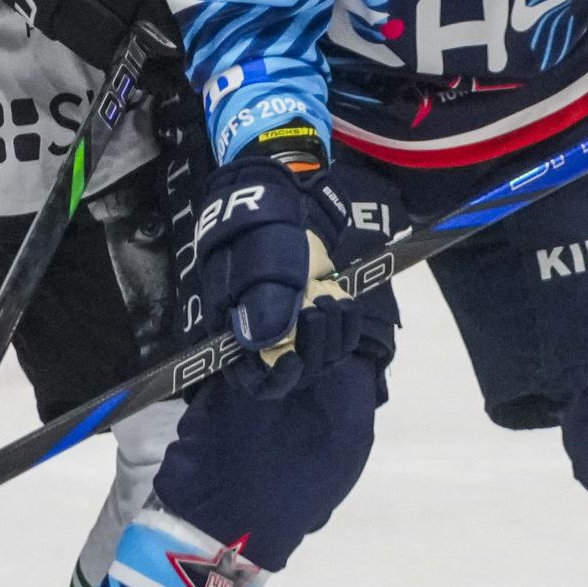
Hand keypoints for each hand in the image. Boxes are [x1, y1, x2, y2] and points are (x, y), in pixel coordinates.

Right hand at [190, 142, 392, 396]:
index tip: (293, 361)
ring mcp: (298, 330)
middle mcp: (268, 339)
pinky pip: (342, 340)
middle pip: (296, 371)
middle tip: (315, 308)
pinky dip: (348, 325)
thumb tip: (266, 341)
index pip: (255, 377)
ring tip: (328, 298)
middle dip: (311, 345)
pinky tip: (344, 302)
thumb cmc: (261, 234)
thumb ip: (262, 302)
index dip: (275, 378)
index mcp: (239, 331)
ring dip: (332, 334)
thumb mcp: (258, 264)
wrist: (287, 207)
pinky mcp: (322, 318)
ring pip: (322, 358)